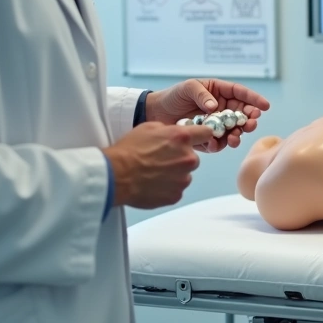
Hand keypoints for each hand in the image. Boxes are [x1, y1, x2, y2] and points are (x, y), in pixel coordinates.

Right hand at [103, 121, 217, 208]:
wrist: (116, 175)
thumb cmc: (128, 150)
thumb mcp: (148, 127)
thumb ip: (168, 130)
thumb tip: (175, 134)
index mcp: (182, 138)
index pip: (206, 133)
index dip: (201, 135)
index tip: (198, 139)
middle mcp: (187, 158)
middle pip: (193, 158)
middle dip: (181, 158)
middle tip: (161, 160)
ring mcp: (183, 179)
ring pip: (184, 175)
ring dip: (174, 174)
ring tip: (153, 173)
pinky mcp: (176, 195)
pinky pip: (176, 190)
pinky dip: (167, 188)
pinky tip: (152, 184)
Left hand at [145, 79, 270, 152]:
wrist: (155, 114)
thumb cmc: (173, 96)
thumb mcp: (187, 88)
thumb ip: (202, 95)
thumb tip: (214, 106)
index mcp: (219, 92)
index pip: (241, 94)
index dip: (254, 99)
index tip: (265, 106)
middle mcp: (221, 109)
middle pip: (242, 114)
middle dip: (249, 120)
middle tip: (251, 124)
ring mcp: (216, 124)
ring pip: (234, 131)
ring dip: (237, 135)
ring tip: (234, 138)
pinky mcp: (208, 138)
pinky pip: (218, 143)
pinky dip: (219, 144)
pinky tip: (215, 143)